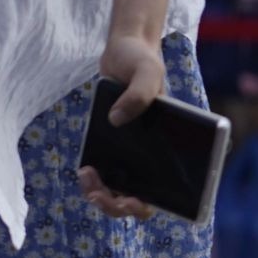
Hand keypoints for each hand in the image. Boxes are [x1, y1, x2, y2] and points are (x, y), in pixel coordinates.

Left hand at [78, 33, 165, 221]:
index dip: (150, 205)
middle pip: (139, 200)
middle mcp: (153, 156)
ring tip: (88, 177)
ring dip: (102, 196)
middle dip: (117, 205)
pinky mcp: (112, 145)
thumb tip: (117, 120)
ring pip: (119, 191)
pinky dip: (94, 179)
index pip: (169, 193)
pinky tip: (85, 169)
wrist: (123, 51)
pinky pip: (105, 173)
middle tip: (98, 194)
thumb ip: (139, 93)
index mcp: (173, 148)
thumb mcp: (146, 72)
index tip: (133, 200)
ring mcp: (132, 153)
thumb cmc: (142, 62)